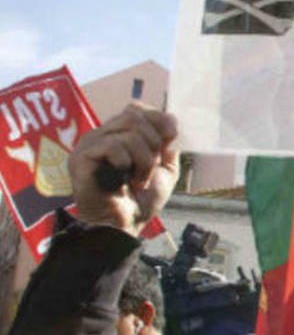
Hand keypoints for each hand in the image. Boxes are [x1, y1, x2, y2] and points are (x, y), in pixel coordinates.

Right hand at [67, 104, 178, 236]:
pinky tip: (123, 181)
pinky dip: (127, 163)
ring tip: (137, 180)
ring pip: (128, 130)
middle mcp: (101, 134)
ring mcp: (89, 144)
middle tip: (150, 170)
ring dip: (144, 159)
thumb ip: (167, 143)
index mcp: (118, 134)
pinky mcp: (81, 157)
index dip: (158, 119)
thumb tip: (170, 121)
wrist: (125, 225)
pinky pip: (113, 145)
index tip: (171, 137)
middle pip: (135, 116)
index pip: (137, 109)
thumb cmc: (141, 200)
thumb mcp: (164, 168)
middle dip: (154, 143)